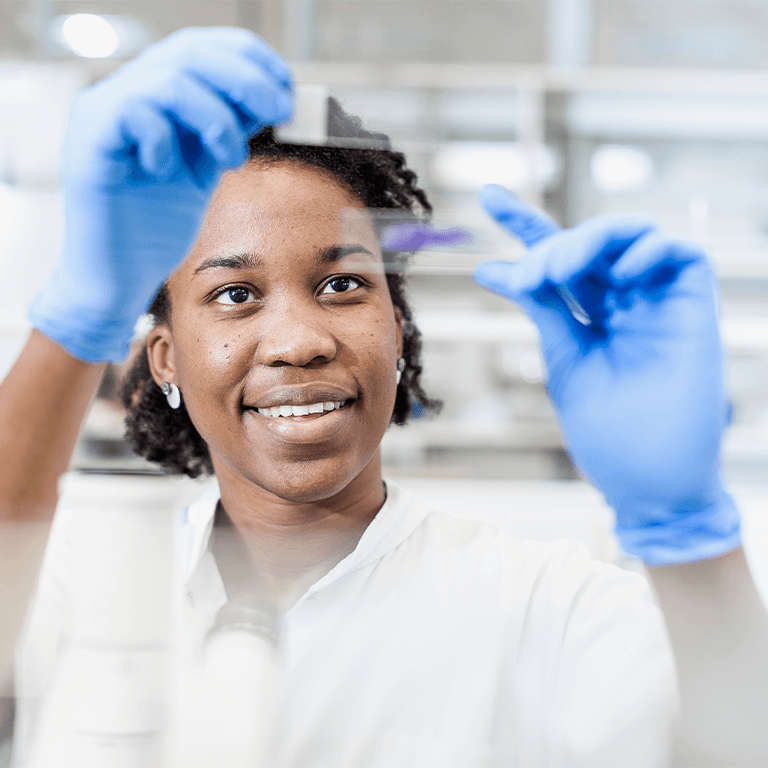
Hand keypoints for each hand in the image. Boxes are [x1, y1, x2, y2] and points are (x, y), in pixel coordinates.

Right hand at [29, 27, 291, 362]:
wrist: (118, 276)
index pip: (201, 48)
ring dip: (216, 118)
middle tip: (280, 110)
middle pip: (189, 52)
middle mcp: (126, 94)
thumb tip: (275, 98)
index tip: (287, 85)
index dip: (248, 57)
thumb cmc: (158, 226)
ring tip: (229, 159)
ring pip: (169, 80)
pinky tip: (171, 171)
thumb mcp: (205, 168)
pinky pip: (134, 112)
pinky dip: (167, 139)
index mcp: (154, 96)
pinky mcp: (89, 142)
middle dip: (246, 79)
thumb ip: (229, 130)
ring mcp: (103, 114)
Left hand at [473, 185, 739, 564]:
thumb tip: (493, 268)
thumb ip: (542, 306)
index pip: (556, 260)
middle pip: (588, 242)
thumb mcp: (564, 356)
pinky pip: (682, 254)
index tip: (487, 195)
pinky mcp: (697, 309)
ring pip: (629, 236)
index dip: (525, 225)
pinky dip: (647, 251)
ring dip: (588, 242)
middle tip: (530, 275)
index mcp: (590, 316)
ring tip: (559, 272)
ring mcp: (660, 303)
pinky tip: (619, 276)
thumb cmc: (606, 430)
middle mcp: (624, 302)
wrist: (648, 481)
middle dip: (551, 243)